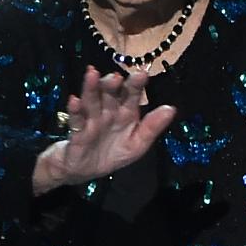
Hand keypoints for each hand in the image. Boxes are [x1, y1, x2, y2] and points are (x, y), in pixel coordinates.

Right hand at [32, 66, 175, 193]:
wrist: (85, 171)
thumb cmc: (112, 153)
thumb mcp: (137, 144)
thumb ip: (152, 128)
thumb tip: (171, 109)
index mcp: (125, 113)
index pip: (131, 95)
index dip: (136, 85)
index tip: (141, 75)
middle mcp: (108, 112)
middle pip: (109, 94)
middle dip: (112, 84)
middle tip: (115, 76)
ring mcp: (91, 120)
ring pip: (91, 101)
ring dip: (91, 89)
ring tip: (92, 75)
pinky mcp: (77, 132)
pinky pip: (76, 120)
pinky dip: (75, 111)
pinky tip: (74, 101)